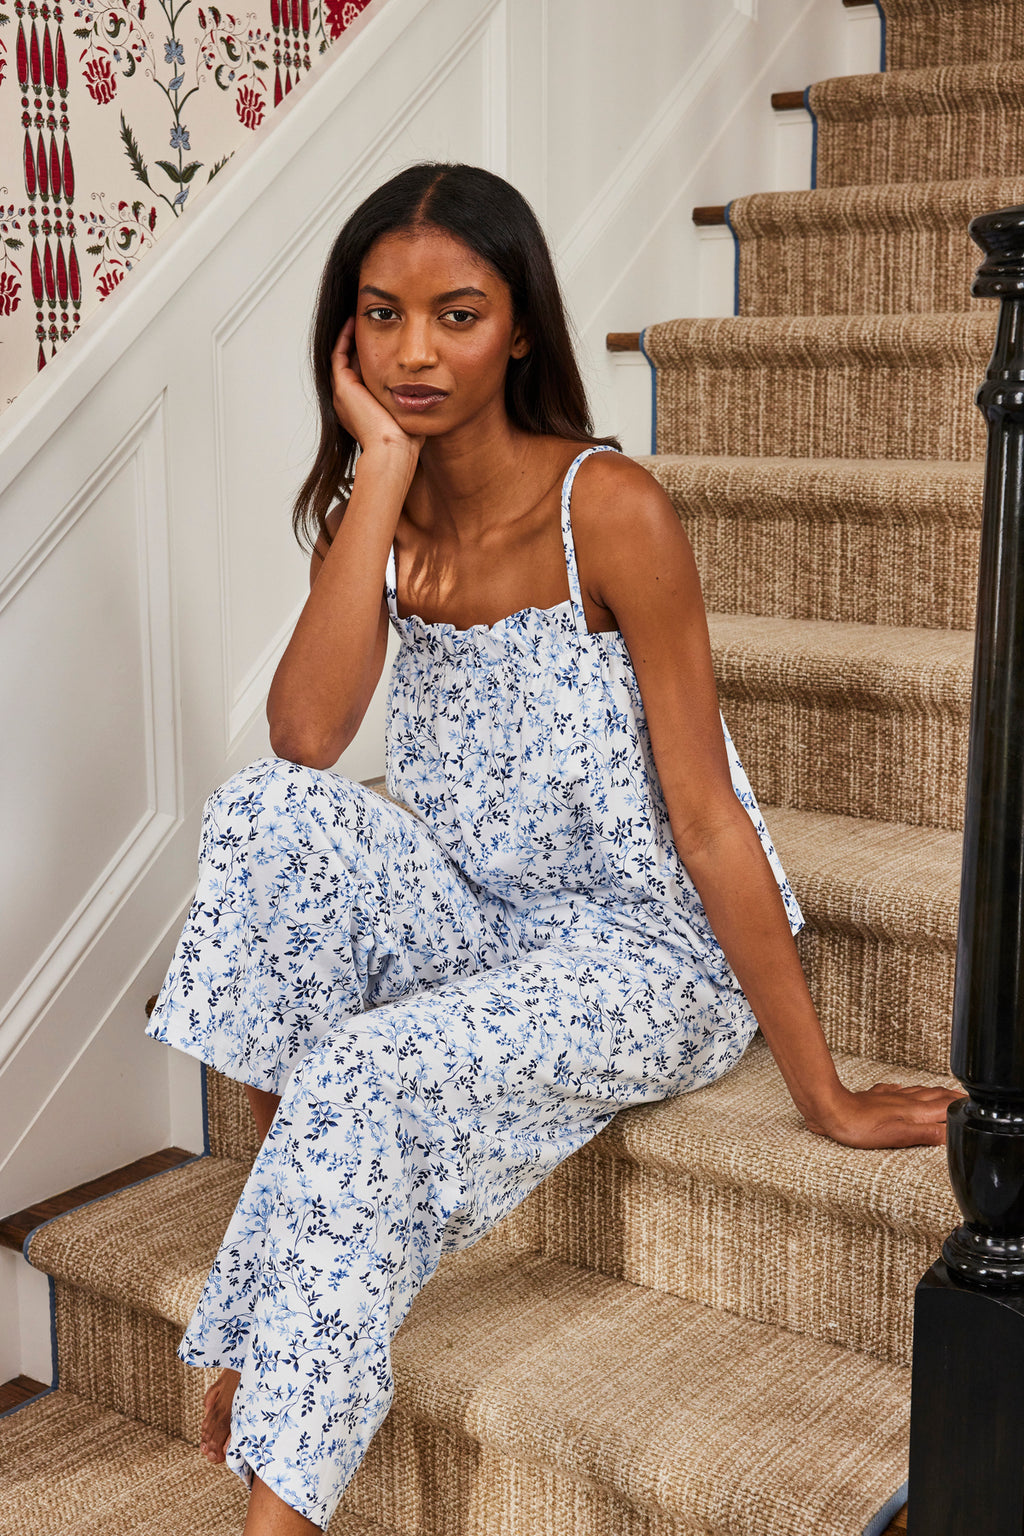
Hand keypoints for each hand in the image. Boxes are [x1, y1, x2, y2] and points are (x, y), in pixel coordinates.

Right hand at [330, 317, 422, 463]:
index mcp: (362, 409)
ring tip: (359, 317)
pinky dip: (344, 338)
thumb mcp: (410, 414)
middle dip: (359, 343)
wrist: (393, 451)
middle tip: (368, 321)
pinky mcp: (342, 387)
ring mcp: (343, 394)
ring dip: (350, 337)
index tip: (384, 338)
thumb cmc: (407, 441)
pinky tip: (354, 322)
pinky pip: (338, 355)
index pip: (363, 375)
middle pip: (351, 364)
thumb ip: (413, 402)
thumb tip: (430, 391)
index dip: (372, 356)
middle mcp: (348, 401)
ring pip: (342, 357)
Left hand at [805, 1081, 965, 1148]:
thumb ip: (925, 1134)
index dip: (961, 1105)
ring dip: (934, 1092)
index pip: (945, 1105)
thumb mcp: (897, 1137)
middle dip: (953, 1096)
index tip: (974, 1106)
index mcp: (914, 1110)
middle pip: (935, 1095)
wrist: (831, 1110)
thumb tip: (950, 1134)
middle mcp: (905, 1100)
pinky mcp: (876, 1097)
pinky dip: (908, 1091)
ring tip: (944, 1094)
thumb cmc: (859, 1126)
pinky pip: (898, 1090)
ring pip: (919, 1091)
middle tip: (965, 1099)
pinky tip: (904, 1091)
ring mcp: (890, 1097)